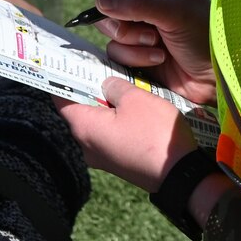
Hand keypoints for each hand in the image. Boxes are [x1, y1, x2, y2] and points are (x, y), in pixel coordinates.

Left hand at [56, 77, 200, 192]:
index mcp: (84, 128)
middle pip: (80, 111)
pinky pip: (110, 136)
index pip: (61, 100)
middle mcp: (86, 146)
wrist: (179, 174)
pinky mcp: (118, 163)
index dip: (64, 80)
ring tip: (120, 86)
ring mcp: (102, 158)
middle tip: (100, 70)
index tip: (70, 65)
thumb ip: (115, 86)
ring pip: (97, 124)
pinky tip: (131, 109)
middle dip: (89, 90)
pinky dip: (116, 121)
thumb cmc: (153, 133)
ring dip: (106, 106)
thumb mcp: (135, 98)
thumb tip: (106, 85)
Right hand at [92, 0, 216, 103]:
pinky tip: (158, 58)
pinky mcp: (131, 47)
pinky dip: (135, 56)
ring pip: (106, 23)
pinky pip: (113, 48)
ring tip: (156, 43)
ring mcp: (135, 21)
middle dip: (118, 14)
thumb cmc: (206, 38)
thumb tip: (102, 1)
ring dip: (130, 38)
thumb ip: (138, 4)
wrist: (213, 78)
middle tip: (137, 24)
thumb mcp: (176, 15)